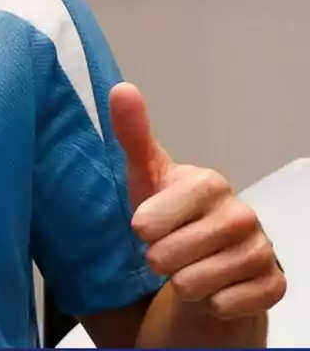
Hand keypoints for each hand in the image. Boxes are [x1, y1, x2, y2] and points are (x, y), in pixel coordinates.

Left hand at [109, 82, 286, 320]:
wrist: (203, 260)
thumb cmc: (167, 215)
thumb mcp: (143, 176)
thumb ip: (132, 135)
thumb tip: (122, 89)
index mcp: (209, 185)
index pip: (156, 216)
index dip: (145, 226)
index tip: (143, 226)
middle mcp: (241, 215)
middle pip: (170, 256)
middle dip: (158, 260)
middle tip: (165, 251)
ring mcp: (261, 251)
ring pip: (194, 284)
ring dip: (181, 283)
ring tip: (186, 268)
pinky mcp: (273, 285)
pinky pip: (224, 306)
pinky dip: (210, 304)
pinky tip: (212, 288)